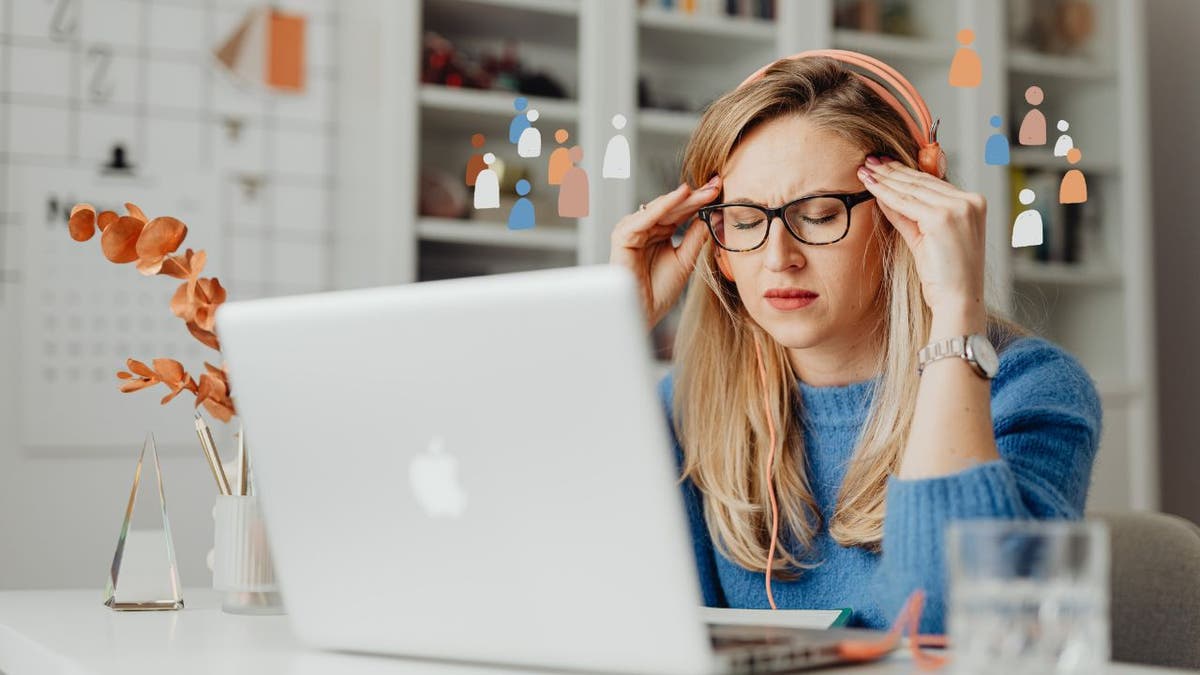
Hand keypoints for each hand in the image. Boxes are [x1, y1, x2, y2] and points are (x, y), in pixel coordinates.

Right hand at [609, 176, 721, 329]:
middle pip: (672, 207)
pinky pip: (645, 217)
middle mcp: (644, 228)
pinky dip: (663, 206)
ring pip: (661, 208)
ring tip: (704, 191)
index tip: (720, 189)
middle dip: (695, 196)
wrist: (644, 313)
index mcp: (658, 232)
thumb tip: (711, 215)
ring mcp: (632, 230)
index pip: (680, 212)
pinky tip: (681, 196)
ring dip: (683, 199)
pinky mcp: (623, 236)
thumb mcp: (685, 260)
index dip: (700, 201)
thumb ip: (695, 237)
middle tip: (716, 184)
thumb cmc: (659, 291)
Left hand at [857, 156, 986, 325]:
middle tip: (870, 161)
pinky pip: (906, 202)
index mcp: (973, 203)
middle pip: (922, 181)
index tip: (885, 164)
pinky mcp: (942, 218)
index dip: (906, 172)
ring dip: (885, 178)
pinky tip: (870, 186)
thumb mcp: (927, 239)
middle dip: (892, 171)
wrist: (958, 302)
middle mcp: (969, 201)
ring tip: (865, 170)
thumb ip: (909, 216)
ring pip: (912, 188)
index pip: (933, 182)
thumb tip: (886, 197)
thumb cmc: (945, 278)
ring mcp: (958, 208)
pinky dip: (885, 193)